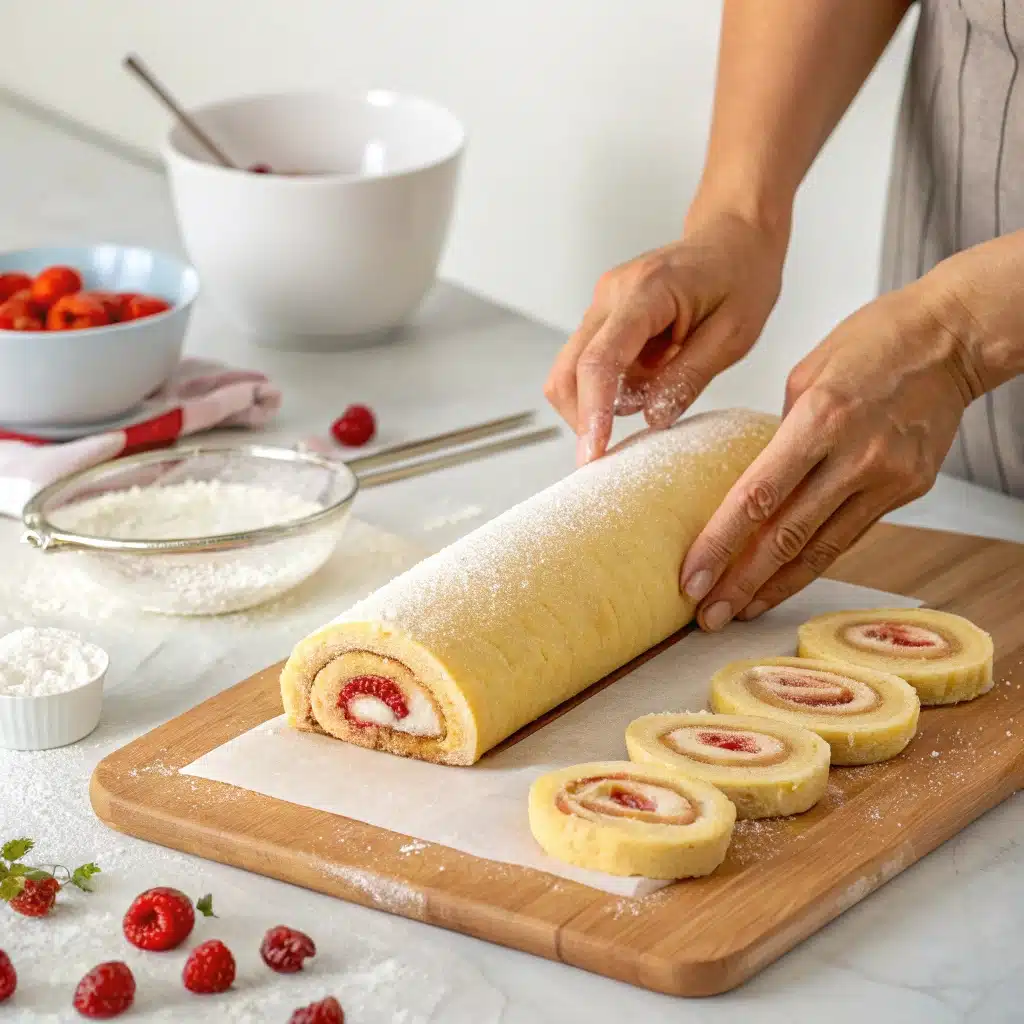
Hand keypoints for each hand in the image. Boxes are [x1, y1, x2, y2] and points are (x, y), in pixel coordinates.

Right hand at [544, 211, 787, 464]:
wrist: (735, 236)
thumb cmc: (742, 277)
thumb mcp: (733, 335)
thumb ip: (688, 379)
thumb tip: (650, 420)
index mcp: (646, 292)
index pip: (600, 361)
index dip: (592, 412)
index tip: (594, 454)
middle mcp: (611, 295)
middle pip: (568, 372)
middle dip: (583, 419)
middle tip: (612, 454)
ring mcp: (602, 306)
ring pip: (571, 373)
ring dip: (599, 405)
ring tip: (651, 402)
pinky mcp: (604, 320)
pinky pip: (591, 367)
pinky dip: (610, 391)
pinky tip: (649, 388)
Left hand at [680, 279, 978, 629]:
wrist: (952, 338)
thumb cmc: (872, 342)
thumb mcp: (806, 375)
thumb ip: (777, 434)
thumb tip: (752, 480)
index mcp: (819, 418)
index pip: (756, 496)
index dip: (720, 544)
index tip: (691, 578)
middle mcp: (854, 456)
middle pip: (786, 536)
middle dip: (741, 583)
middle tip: (708, 617)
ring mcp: (886, 478)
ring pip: (821, 549)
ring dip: (775, 587)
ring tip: (740, 612)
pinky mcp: (907, 491)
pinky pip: (850, 535)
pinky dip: (814, 563)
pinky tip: (784, 582)